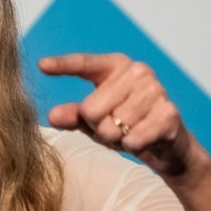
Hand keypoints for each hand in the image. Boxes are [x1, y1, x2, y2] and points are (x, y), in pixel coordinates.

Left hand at [41, 53, 194, 178]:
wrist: (168, 145)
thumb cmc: (126, 126)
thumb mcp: (94, 120)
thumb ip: (73, 115)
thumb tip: (53, 116)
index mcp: (116, 65)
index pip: (84, 64)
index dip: (63, 65)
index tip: (41, 65)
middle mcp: (138, 71)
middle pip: (91, 108)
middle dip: (98, 127)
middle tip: (115, 127)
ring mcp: (156, 90)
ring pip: (113, 126)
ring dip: (117, 138)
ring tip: (130, 132)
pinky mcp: (169, 113)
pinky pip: (132, 138)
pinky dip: (133, 146)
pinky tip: (143, 139)